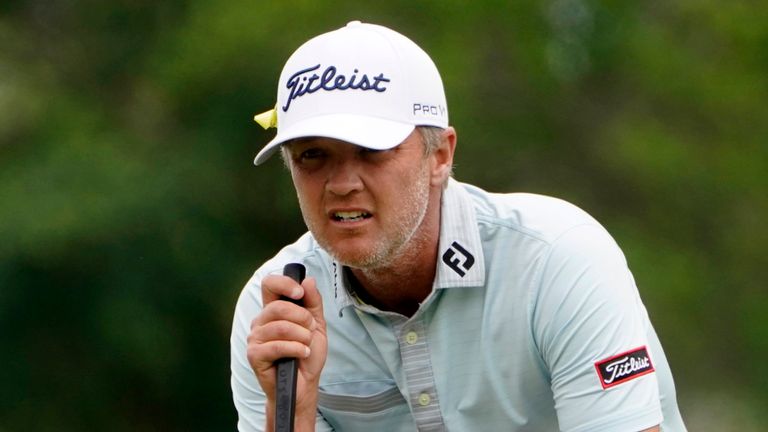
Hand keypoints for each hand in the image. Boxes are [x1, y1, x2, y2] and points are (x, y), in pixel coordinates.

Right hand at [247, 274, 327, 429]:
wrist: (304, 384)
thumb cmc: (307, 353)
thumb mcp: (316, 325)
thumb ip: (313, 303)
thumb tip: (308, 281)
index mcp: (273, 309)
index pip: (269, 284)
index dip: (284, 283)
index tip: (300, 293)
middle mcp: (261, 321)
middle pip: (279, 307)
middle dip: (302, 318)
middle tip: (310, 330)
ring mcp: (255, 338)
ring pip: (280, 327)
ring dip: (302, 336)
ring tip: (307, 344)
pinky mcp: (254, 355)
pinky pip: (277, 345)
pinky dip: (296, 349)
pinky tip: (302, 353)